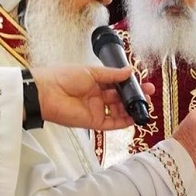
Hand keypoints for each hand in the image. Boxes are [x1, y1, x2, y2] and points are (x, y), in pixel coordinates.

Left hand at [31, 66, 154, 130]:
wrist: (46, 92)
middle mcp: (97, 96)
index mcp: (96, 82)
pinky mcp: (93, 122)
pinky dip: (123, 122)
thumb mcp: (91, 72)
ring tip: (143, 106)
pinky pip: (112, 123)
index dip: (132, 85)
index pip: (118, 85)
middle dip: (135, 97)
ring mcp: (96, 109)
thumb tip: (129, 71)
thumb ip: (112, 74)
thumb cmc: (63, 77)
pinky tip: (133, 118)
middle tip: (148, 95)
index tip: (144, 84)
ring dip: (131, 109)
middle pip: (121, 98)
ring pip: (119, 111)